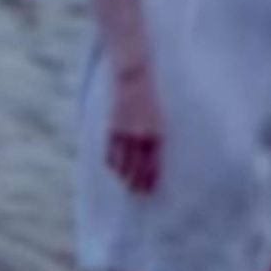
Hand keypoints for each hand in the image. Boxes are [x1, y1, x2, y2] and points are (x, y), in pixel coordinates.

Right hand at [108, 78, 162, 193]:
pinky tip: (114, 170)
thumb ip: (157, 136)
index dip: (150, 178)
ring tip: (125, 185)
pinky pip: (111, 150)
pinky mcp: (113, 126)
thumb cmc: (151, 97)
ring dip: (123, 175)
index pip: (152, 163)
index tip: (150, 190)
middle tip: (137, 194)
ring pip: (122, 161)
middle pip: (136, 166)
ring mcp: (124, 132)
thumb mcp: (160, 117)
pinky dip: (112, 162)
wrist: (134, 76)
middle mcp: (140, 135)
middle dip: (136, 182)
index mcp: (156, 133)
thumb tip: (156, 153)